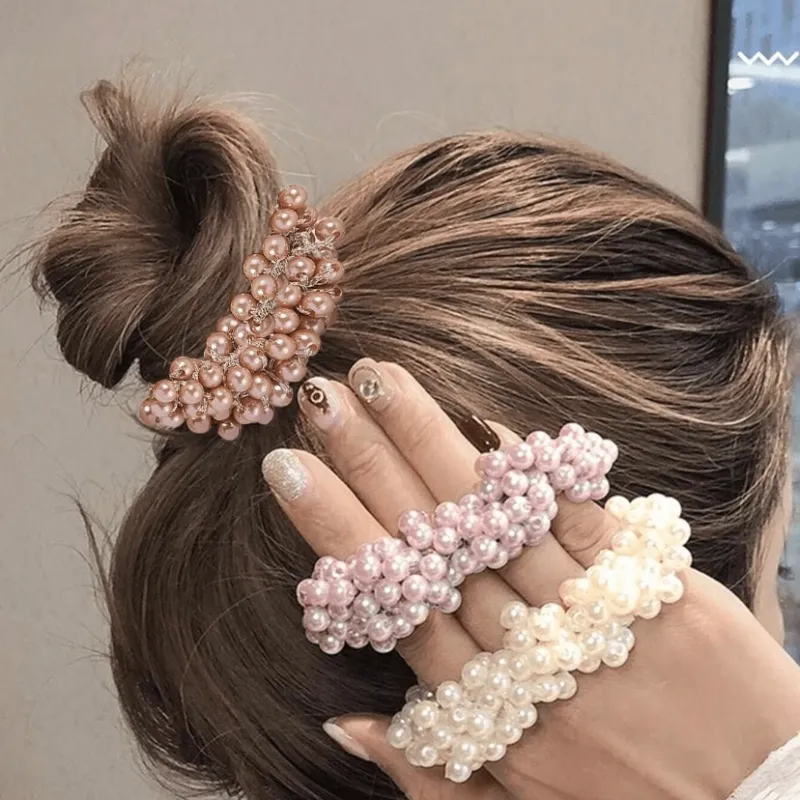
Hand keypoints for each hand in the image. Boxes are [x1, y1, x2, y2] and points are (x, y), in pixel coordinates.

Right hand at [261, 359, 799, 799]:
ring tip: (379, 381)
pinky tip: (487, 424)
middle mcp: (534, 664)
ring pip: (499, 523)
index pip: (394, 606)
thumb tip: (344, 723)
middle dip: (369, 464)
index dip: (337, 530)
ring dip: (434, 443)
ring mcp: (600, 622)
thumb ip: (426, 769)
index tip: (289, 468)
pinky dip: (537, 472)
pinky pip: (586, 520)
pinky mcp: (666, 591)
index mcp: (490, 719)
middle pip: (435, 550)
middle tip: (320, 397)